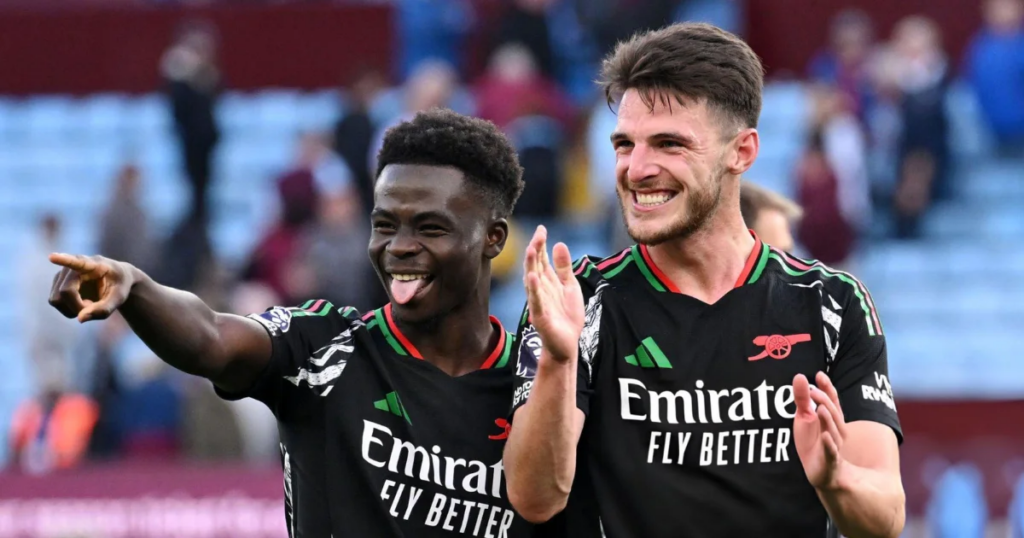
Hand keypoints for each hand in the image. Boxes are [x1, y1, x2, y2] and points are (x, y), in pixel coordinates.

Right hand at [48, 253, 134, 322]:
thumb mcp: (119, 298)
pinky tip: (82, 303)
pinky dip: (69, 309)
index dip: (64, 260)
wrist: (116, 280)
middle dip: (77, 306)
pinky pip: (55, 302)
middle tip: (94, 307)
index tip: (52, 257)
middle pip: (65, 292)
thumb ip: (104, 309)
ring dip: (72, 309)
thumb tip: (80, 319)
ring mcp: (61, 275)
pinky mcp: (56, 283)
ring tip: (89, 304)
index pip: (77, 262)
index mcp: (93, 264)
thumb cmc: (119, 286)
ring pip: (56, 299)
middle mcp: (72, 267)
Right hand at [523, 226, 583, 362]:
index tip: (541, 228)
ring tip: (533, 249)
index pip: (542, 260)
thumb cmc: (567, 316)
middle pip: (535, 266)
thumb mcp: (570, 287)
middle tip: (538, 234)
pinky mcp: (540, 317)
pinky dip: (534, 290)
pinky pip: (536, 301)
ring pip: (532, 281)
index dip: (541, 244)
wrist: (566, 344)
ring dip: (532, 266)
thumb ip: (564, 267)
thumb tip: (559, 244)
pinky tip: (533, 278)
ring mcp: (538, 303)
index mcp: (547, 282)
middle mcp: (540, 290)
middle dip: (536, 250)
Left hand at [793, 372, 847, 489]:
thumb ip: (802, 398)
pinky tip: (825, 436)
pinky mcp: (830, 460)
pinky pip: (831, 451)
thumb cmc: (812, 442)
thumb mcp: (804, 417)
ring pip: (833, 430)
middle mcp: (836, 430)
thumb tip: (799, 376)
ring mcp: (834, 445)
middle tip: (813, 391)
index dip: (827, 388)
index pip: (832, 400)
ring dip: (828, 419)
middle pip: (833, 413)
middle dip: (825, 401)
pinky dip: (829, 444)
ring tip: (820, 408)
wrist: (818, 471)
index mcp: (831, 418)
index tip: (819, 374)